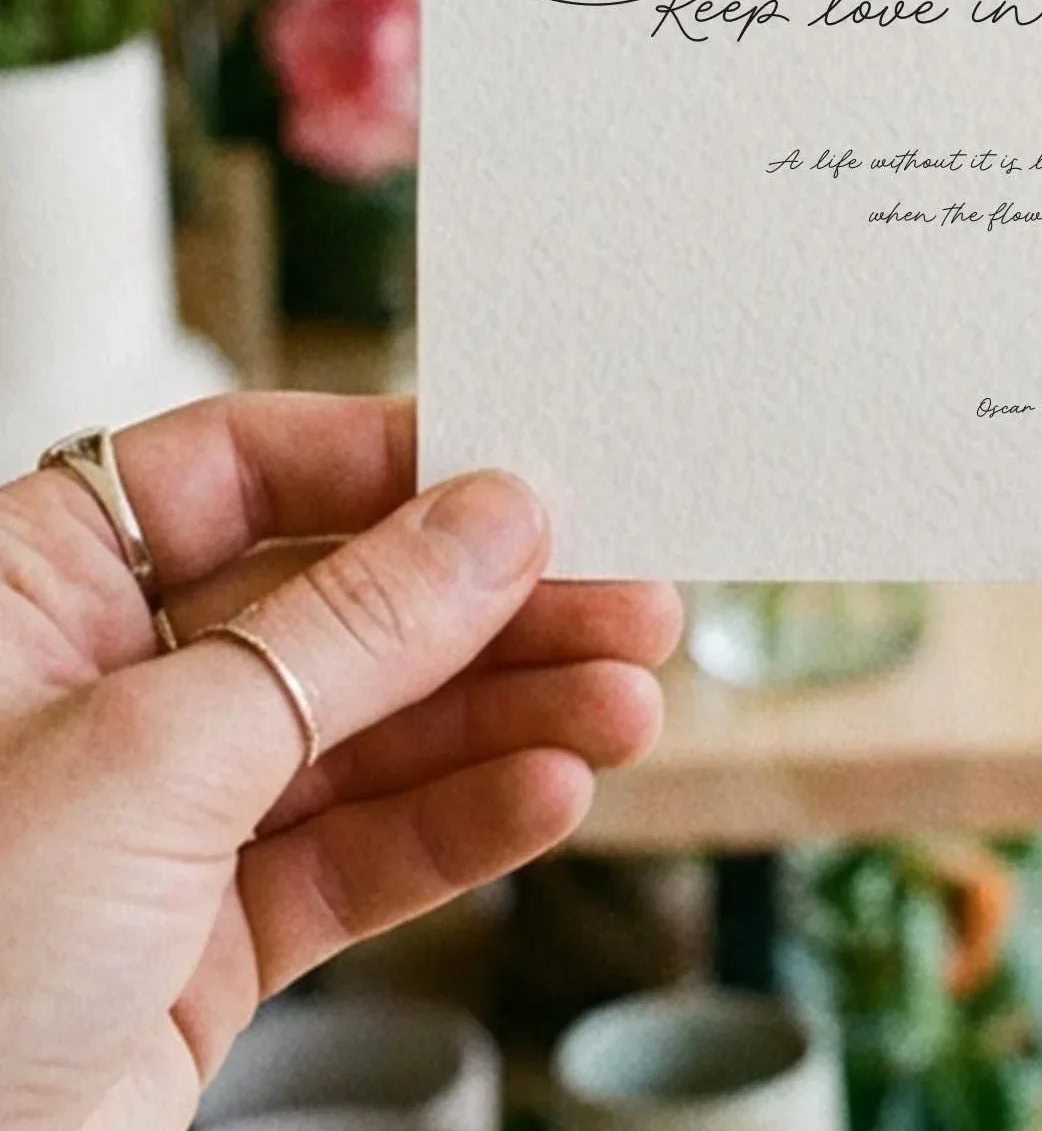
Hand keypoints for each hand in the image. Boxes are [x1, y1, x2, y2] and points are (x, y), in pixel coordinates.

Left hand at [0, 394, 679, 1130]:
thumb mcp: (154, 753)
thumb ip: (346, 630)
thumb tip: (491, 519)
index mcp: (31, 592)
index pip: (240, 469)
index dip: (391, 463)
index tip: (526, 471)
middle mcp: (102, 689)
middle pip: (339, 604)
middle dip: (491, 610)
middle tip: (622, 596)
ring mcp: (162, 818)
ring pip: (372, 734)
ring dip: (511, 720)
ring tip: (621, 705)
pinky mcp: (209, 939)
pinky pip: (363, 853)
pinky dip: (465, 826)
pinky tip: (550, 792)